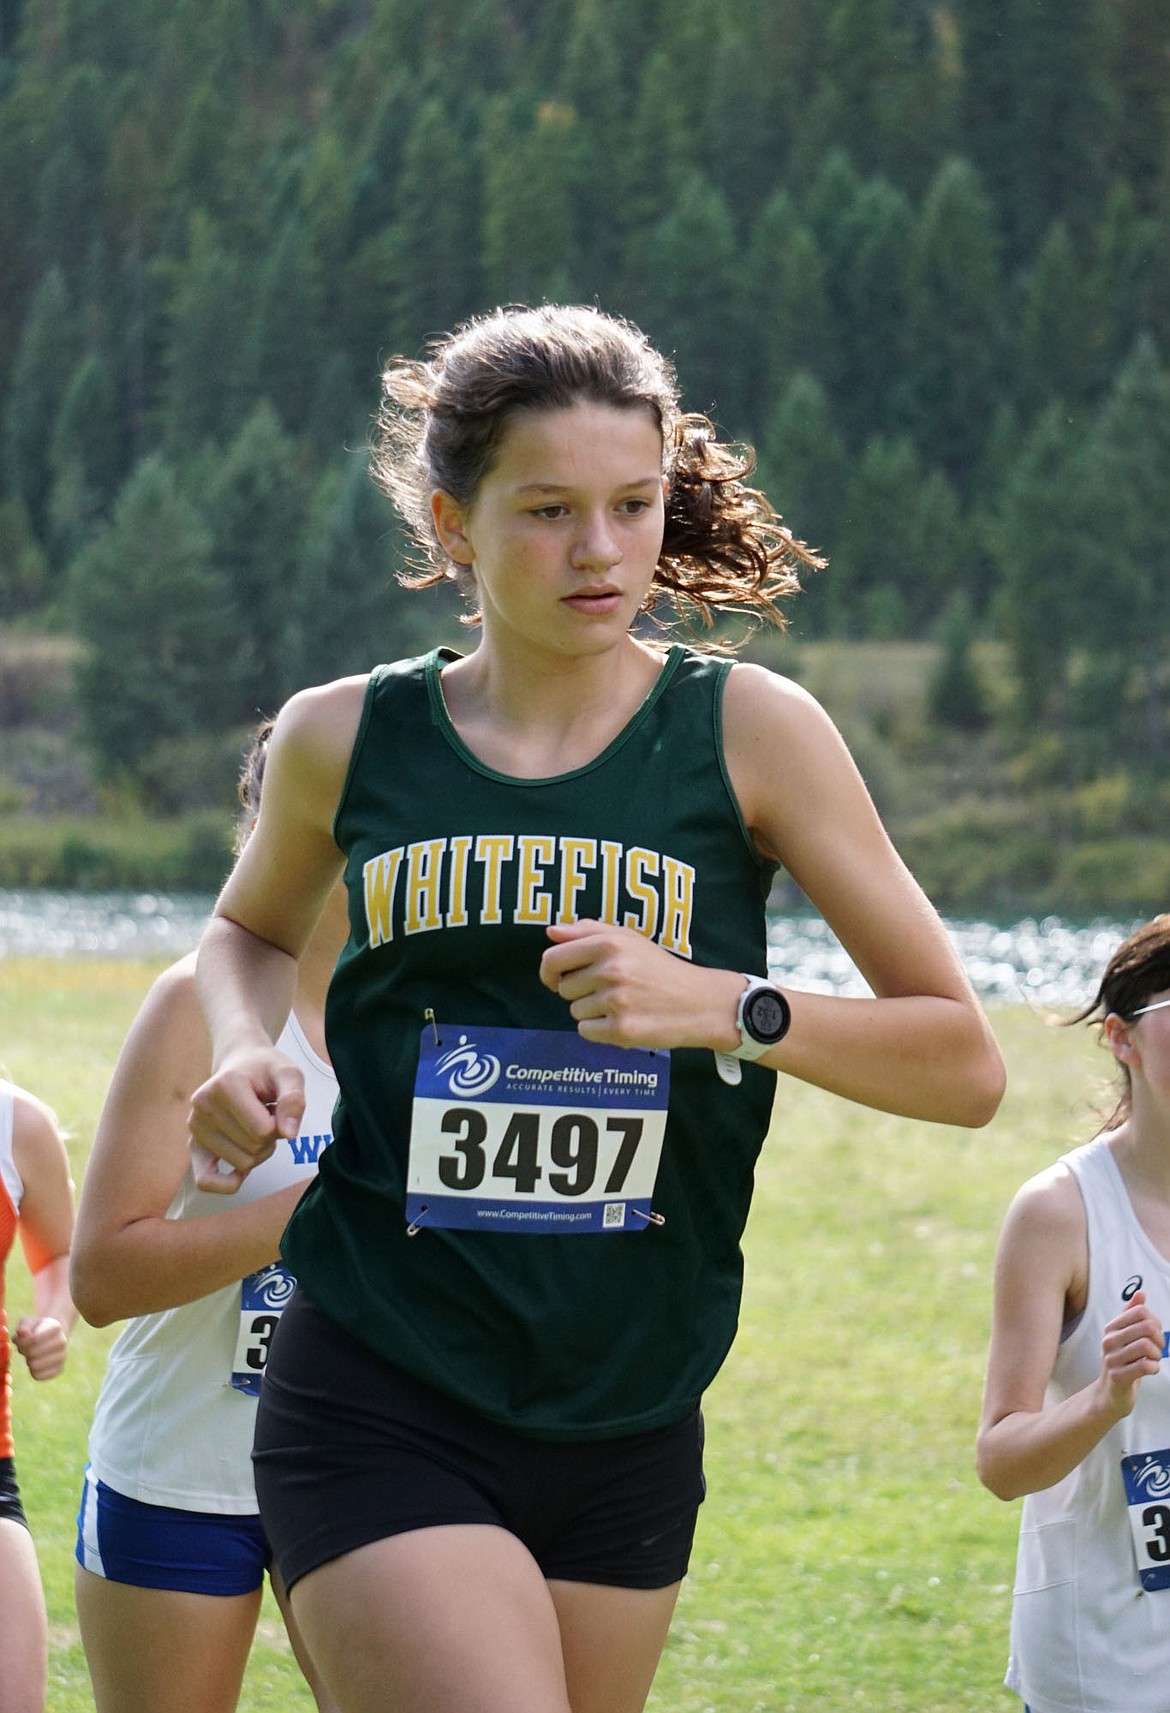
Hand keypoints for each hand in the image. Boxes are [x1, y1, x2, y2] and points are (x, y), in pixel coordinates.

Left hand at [14, 1315, 67, 1380]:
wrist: (53, 1336)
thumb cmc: (36, 1329)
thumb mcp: (29, 1322)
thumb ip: (24, 1326)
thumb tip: (22, 1333)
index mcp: (56, 1327)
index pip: (33, 1339)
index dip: (21, 1342)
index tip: (20, 1340)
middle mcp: (62, 1341)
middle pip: (33, 1353)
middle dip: (25, 1352)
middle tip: (25, 1348)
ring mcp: (63, 1356)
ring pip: (35, 1366)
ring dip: (28, 1361)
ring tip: (31, 1355)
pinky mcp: (60, 1369)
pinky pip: (40, 1376)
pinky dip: (33, 1371)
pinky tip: (36, 1363)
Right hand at [189, 1049, 304, 1194]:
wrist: (240, 1062)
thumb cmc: (266, 1069)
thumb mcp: (289, 1074)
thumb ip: (294, 1099)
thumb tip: (289, 1134)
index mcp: (225, 1085)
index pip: (264, 1130)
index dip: (280, 1124)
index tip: (276, 1107)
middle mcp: (203, 1105)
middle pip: (253, 1148)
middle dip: (270, 1137)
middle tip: (266, 1115)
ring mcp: (195, 1126)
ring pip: (242, 1164)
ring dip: (257, 1152)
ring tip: (254, 1125)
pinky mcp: (193, 1144)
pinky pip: (205, 1180)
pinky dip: (227, 1183)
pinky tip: (240, 1170)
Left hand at [540, 919, 741, 1050]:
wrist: (700, 1002)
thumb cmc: (660, 969)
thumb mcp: (629, 939)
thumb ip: (588, 932)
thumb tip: (551, 932)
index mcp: (609, 943)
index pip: (553, 958)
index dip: (549, 971)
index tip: (557, 978)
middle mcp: (611, 970)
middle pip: (563, 988)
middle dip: (581, 991)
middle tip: (612, 989)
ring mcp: (616, 1001)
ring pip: (575, 1011)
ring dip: (593, 1011)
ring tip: (623, 1004)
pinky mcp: (621, 1030)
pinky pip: (585, 1032)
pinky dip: (599, 1030)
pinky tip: (624, 1020)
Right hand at [1098, 1290, 1163, 1417]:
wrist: (1110, 1394)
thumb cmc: (1122, 1363)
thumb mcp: (1125, 1337)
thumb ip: (1132, 1315)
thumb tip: (1141, 1293)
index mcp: (1111, 1328)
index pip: (1140, 1312)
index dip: (1155, 1322)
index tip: (1155, 1334)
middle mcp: (1108, 1340)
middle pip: (1147, 1327)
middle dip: (1160, 1339)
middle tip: (1159, 1349)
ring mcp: (1111, 1359)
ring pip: (1147, 1346)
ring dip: (1158, 1355)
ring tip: (1154, 1360)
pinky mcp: (1118, 1377)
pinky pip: (1145, 1366)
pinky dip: (1154, 1368)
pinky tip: (1150, 1369)